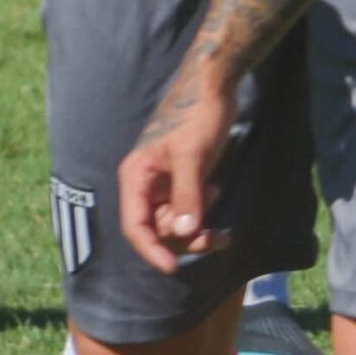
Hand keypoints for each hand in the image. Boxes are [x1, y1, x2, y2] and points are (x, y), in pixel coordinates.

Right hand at [115, 58, 256, 268]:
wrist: (215, 87)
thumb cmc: (198, 115)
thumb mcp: (193, 156)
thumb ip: (187, 195)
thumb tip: (185, 232)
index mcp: (136, 176)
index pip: (135, 226)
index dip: (151, 250)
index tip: (173, 268)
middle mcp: (146, 184)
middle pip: (158, 229)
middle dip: (185, 238)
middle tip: (215, 237)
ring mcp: (165, 184)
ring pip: (176, 223)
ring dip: (198, 228)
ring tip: (220, 213)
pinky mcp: (183, 180)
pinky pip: (189, 210)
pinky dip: (204, 213)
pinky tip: (218, 191)